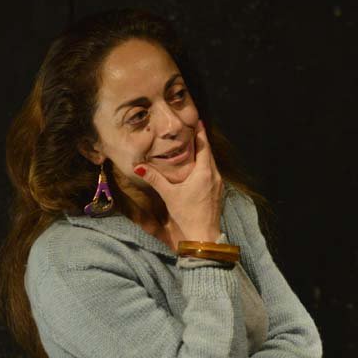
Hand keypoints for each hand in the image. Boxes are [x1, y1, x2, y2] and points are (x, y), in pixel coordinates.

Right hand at [133, 120, 222, 241]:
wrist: (203, 236)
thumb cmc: (187, 214)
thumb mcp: (169, 195)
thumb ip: (155, 179)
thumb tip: (139, 167)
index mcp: (204, 172)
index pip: (204, 146)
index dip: (200, 133)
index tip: (198, 121)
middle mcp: (215, 176)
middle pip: (209, 153)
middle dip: (201, 142)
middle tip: (193, 131)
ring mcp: (218, 185)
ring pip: (212, 164)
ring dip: (204, 155)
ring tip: (194, 147)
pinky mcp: (218, 193)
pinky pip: (213, 173)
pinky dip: (206, 166)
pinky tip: (198, 169)